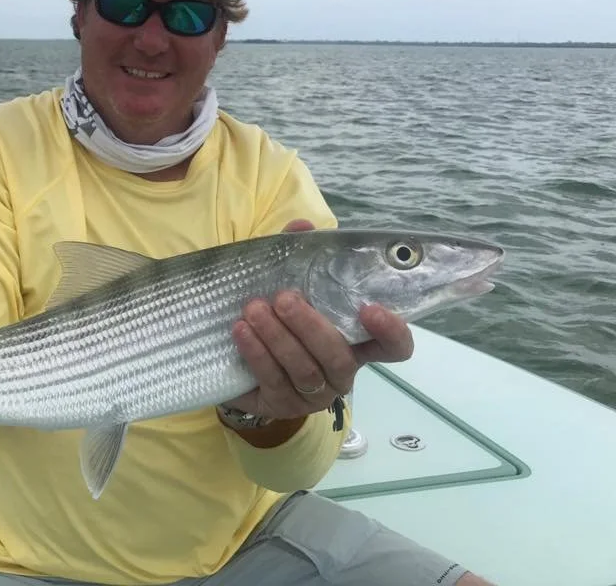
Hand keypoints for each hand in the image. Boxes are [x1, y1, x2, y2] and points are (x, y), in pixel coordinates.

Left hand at [223, 219, 414, 420]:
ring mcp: (314, 393)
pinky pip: (273, 380)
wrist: (238, 361)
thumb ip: (299, 256)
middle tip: (284, 299)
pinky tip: (241, 331)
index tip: (371, 309)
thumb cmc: (277, 318)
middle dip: (310, 326)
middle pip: (338, 356)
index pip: (393, 347)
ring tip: (254, 310)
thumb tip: (302, 226)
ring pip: (304, 369)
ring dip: (278, 338)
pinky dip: (256, 353)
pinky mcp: (283, 405)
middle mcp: (341, 371)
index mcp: (355, 342)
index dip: (391, 332)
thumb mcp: (289, 284)